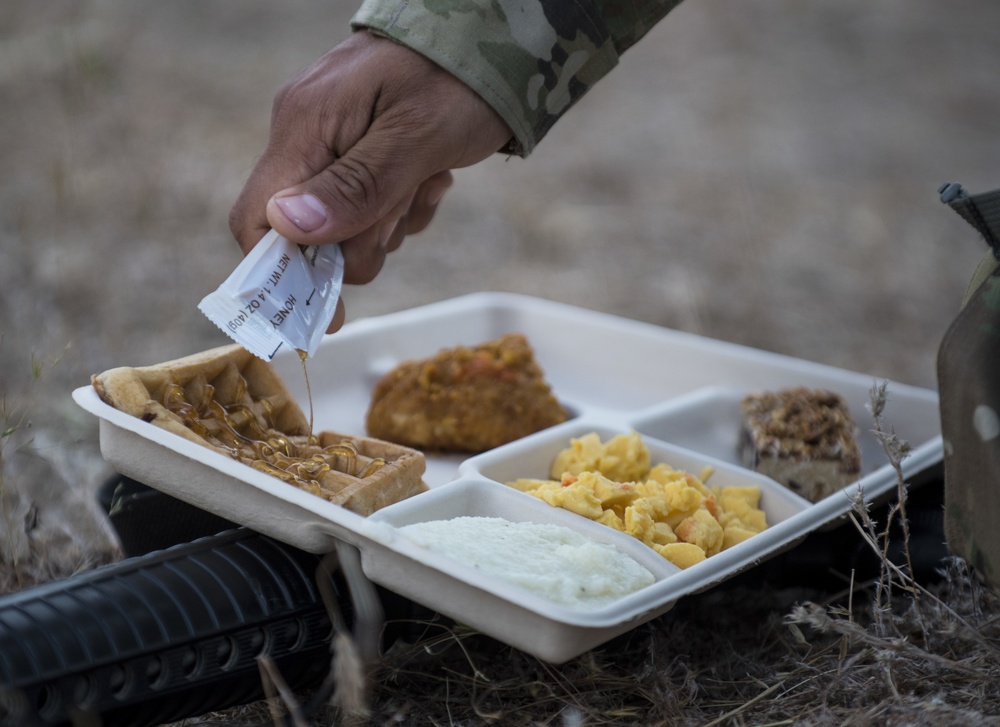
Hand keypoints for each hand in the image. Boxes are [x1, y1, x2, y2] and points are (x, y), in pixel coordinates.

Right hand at [229, 30, 513, 331]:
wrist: (494, 39)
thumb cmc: (459, 78)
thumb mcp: (417, 137)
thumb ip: (357, 185)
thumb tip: (288, 228)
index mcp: (306, 125)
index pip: (256, 219)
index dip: (282, 276)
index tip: (326, 313)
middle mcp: (307, 135)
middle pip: (307, 236)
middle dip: (362, 240)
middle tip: (407, 204)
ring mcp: (332, 144)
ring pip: (344, 228)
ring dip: (391, 221)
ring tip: (426, 178)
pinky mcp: (359, 153)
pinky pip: (369, 208)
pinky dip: (403, 205)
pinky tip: (429, 176)